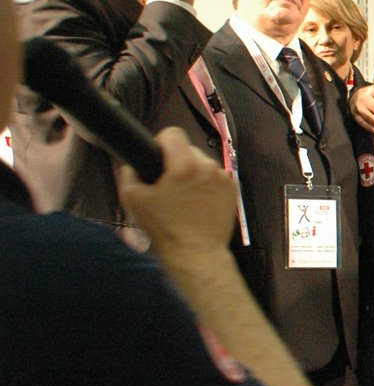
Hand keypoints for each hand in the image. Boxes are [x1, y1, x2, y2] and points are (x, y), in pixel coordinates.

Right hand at [116, 127, 237, 253]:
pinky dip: (207, 184)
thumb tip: (130, 162)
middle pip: (188, 149)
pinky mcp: (233, 190)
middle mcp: (209, 167)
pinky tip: (198, 201)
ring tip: (183, 196)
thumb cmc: (165, 228)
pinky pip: (216, 177)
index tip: (156, 158)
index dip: (160, 143)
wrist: (196, 253)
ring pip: (203, 164)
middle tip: (168, 184)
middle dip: (176, 162)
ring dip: (193, 173)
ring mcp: (224, 178)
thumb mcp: (134, 199)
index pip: (172, 133)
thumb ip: (128, 173)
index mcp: (185, 165)